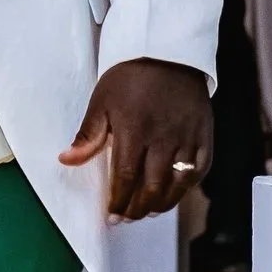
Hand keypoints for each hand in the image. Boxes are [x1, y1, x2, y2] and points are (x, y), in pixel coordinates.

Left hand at [59, 57, 210, 220]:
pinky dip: (187, 186)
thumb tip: (66, 160)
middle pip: (153, 186)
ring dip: (162, 203)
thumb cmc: (130, 76)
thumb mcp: (101, 101)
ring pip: (178, 183)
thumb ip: (88, 135)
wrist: (167, 53)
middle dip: (138, 208)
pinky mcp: (204, 135)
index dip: (119, 201)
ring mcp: (188, 138)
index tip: (111, 215)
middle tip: (126, 218)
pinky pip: (199, 169)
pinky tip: (174, 194)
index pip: (126, 177)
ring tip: (147, 212)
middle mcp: (164, 138)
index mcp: (135, 130)